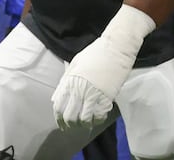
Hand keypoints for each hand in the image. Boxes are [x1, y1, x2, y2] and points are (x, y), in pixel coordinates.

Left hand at [52, 6, 151, 133]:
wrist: (117, 46)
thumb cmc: (96, 52)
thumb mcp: (76, 62)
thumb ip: (65, 80)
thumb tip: (56, 98)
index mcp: (71, 80)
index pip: (59, 106)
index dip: (59, 118)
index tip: (62, 123)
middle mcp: (80, 89)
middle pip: (70, 116)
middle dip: (70, 124)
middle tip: (73, 127)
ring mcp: (94, 94)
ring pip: (84, 119)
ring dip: (84, 124)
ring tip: (86, 123)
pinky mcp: (108, 96)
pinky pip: (100, 115)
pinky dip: (97, 120)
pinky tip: (97, 118)